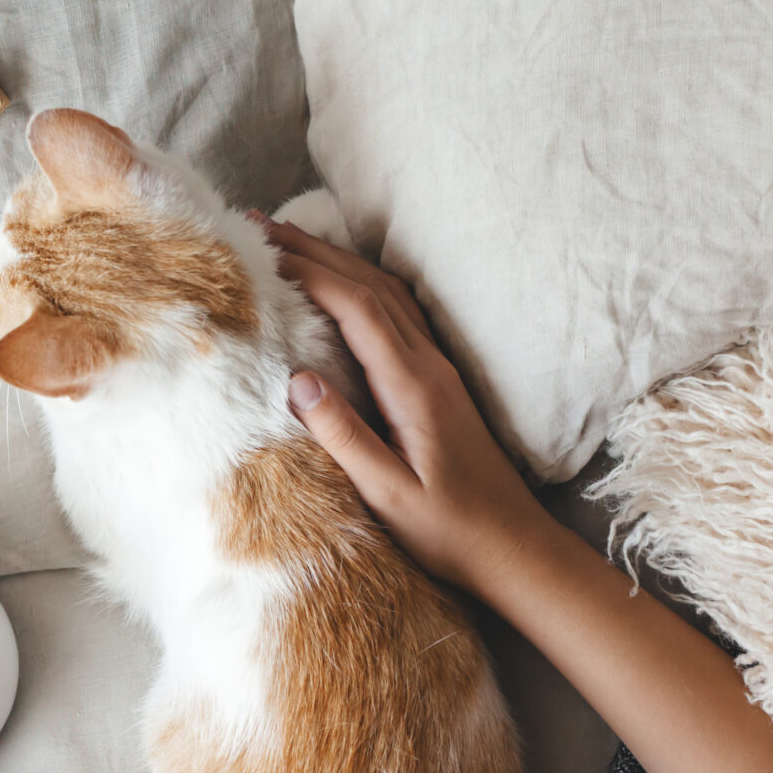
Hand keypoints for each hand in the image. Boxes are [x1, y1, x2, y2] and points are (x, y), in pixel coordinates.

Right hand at [263, 216, 562, 599]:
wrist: (513, 546)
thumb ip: (346, 438)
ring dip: (336, 262)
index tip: (263, 250)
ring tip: (286, 243)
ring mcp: (438, 371)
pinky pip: (396, 315)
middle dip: (314, 251)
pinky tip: (339, 286)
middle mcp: (429, 366)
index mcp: (414, 387)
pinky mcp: (439, 384)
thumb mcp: (390, 496)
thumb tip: (298, 381)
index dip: (311, 272)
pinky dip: (359, 287)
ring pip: (385, 294)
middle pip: (370, 287)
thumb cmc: (451, 531)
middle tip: (259, 226)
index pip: (359, 309)